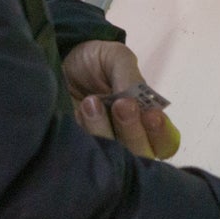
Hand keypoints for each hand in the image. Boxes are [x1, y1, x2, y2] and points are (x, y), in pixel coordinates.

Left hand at [63, 39, 180, 160]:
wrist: (53, 63)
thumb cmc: (91, 62)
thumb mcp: (116, 57)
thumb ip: (130, 76)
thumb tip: (133, 101)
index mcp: (144, 121)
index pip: (166, 143)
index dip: (161, 133)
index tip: (150, 114)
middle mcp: (127, 141)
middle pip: (143, 156)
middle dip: (133, 131)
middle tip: (120, 105)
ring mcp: (102, 151)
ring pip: (114, 161)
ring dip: (105, 131)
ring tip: (91, 102)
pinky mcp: (76, 153)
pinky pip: (85, 157)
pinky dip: (84, 136)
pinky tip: (77, 114)